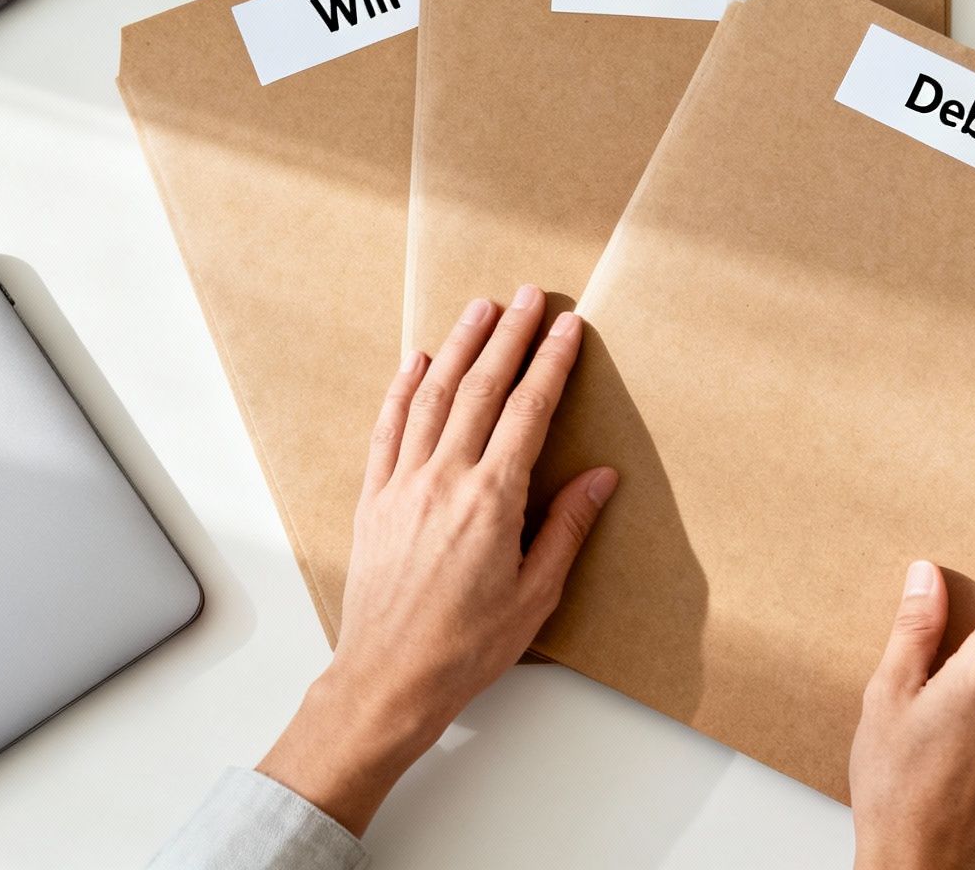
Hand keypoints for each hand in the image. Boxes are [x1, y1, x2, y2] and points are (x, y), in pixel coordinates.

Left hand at [257, 286, 617, 835]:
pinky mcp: (374, 498)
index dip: (551, 363)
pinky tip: (417, 361)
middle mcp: (444, 480)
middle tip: (529, 296)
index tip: (568, 326)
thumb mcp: (536, 594)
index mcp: (492, 501)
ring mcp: (403, 484)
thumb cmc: (466, 647)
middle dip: (510, 337)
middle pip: (481, 388)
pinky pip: (388, 428)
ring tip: (481, 309)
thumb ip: (566, 527)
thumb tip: (600, 477)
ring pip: (433, 396)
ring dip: (460, 346)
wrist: (389, 678)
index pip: (527, 411)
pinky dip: (403, 388)